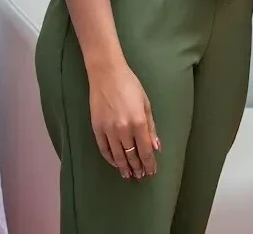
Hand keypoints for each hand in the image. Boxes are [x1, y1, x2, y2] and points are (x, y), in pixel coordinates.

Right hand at [89, 62, 159, 179]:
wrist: (106, 74)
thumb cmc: (130, 85)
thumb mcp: (146, 104)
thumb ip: (151, 127)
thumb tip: (156, 147)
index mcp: (138, 122)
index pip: (145, 150)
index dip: (149, 163)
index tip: (151, 172)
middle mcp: (123, 129)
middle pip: (131, 155)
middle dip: (137, 168)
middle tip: (140, 177)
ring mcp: (108, 130)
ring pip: (117, 155)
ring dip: (123, 167)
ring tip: (128, 175)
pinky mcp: (96, 128)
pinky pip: (103, 149)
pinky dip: (110, 158)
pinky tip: (115, 163)